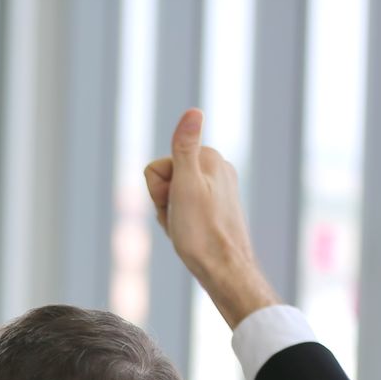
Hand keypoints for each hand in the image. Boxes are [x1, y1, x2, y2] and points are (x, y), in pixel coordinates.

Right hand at [144, 109, 278, 327]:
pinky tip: (191, 234)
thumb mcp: (185, 185)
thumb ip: (185, 146)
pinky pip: (185, 209)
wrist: (223, 269)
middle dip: (164, 202)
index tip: (175, 206)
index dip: (158, 191)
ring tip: (186, 229)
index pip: (157, 167)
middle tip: (179, 220)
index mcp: (209, 158)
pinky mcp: (218, 208)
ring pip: (173, 196)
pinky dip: (182, 222)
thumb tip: (193, 110)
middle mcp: (217, 169)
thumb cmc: (201, 231)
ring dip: (171, 214)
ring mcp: (218, 189)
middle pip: (165, 179)